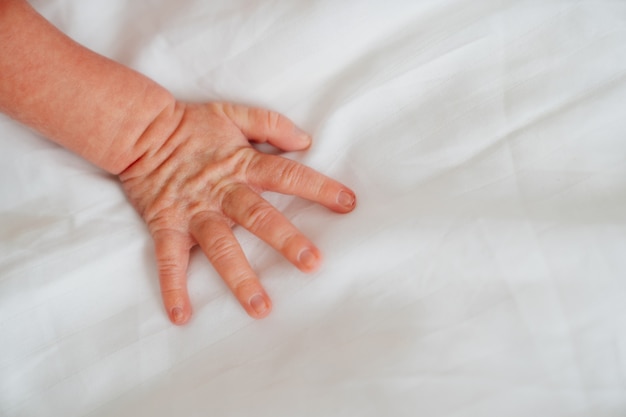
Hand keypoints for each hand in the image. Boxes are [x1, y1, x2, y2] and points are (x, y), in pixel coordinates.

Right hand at [119, 102, 355, 324]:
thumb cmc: (189, 124)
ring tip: (260, 308)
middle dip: (285, 240)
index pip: (287, 176)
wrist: (140, 130)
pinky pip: (169, 260)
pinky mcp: (166, 225)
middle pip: (258, 217)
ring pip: (220, 246)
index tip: (348, 204)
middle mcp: (221, 191)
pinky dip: (173, 287)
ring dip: (240, 277)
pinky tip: (182, 315)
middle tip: (312, 263)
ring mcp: (193, 211)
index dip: (318, 188)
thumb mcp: (233, 113)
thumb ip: (270, 124)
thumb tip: (306, 140)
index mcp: (241, 164)